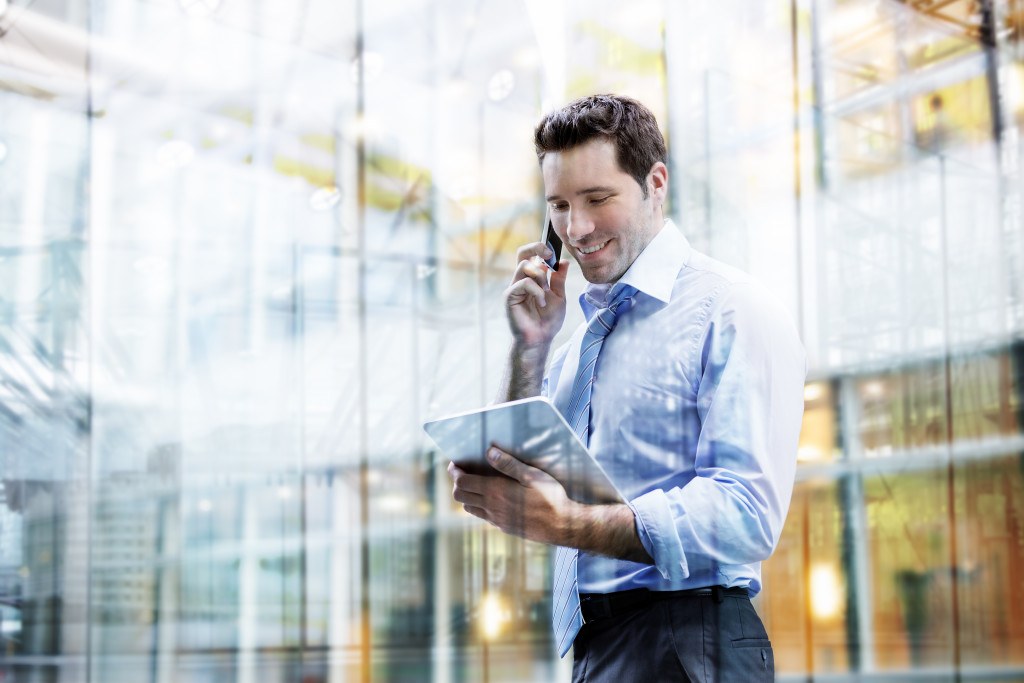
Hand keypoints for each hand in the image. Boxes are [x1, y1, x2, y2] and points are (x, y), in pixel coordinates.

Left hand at [447, 446, 579, 545]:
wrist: (563, 526)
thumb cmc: (551, 498)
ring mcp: (497, 519)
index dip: (454, 472)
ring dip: (467, 494)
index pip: (462, 482)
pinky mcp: (504, 527)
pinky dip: (479, 504)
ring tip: (477, 482)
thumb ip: (509, 463)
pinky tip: (493, 496)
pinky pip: (483, 515)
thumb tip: (488, 451)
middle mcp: (492, 508)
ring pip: (469, 507)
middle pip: (459, 496)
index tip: (455, 463)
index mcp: (496, 492)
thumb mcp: (532, 475)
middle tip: (464, 471)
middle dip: (457, 482)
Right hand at [505, 243, 569, 349]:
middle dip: (536, 248)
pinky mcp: (510, 297)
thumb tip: (564, 261)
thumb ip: (559, 279)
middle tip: (549, 255)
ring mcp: (514, 288)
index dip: (540, 248)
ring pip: (525, 266)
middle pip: (522, 254)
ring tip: (547, 292)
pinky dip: (537, 291)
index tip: (553, 252)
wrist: (541, 339)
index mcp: (531, 279)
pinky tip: (542, 303)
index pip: (531, 255)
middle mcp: (520, 280)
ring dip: (541, 277)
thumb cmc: (548, 321)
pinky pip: (523, 283)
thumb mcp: (559, 296)